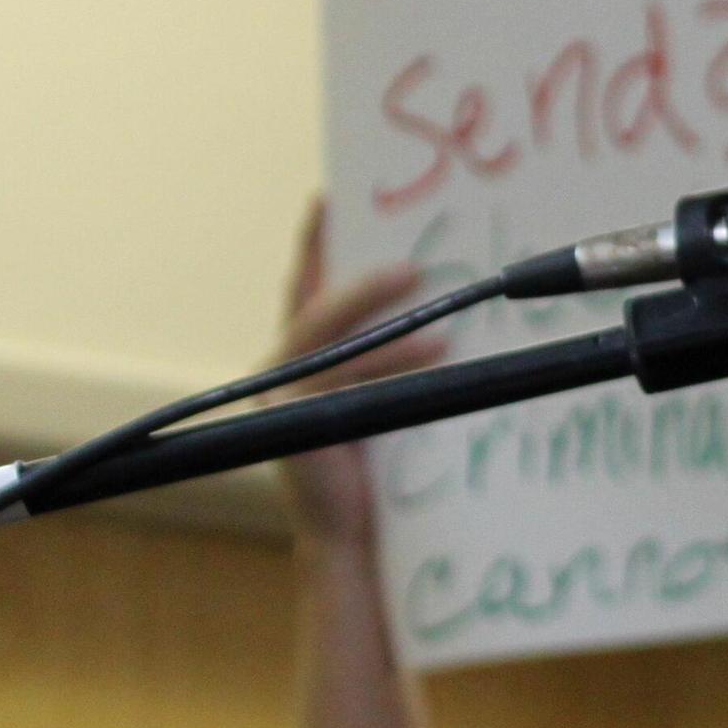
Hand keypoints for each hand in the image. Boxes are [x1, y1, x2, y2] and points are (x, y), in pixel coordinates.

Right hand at [274, 201, 442, 551]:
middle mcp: (279, 368)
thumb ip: (392, 355)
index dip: (314, 241)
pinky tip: (436, 364)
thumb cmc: (374, 461)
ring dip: (392, 337)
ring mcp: (277, 396)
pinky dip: (392, 373)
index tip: (329, 195)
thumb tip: (450, 308)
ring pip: (335, 349)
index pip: (306, 286)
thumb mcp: (386, 395)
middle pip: (316, 310)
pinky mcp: (289, 424)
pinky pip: (345, 388)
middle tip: (413, 267)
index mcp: (298, 354)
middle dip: (363, 285)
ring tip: (445, 332)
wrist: (352, 532)